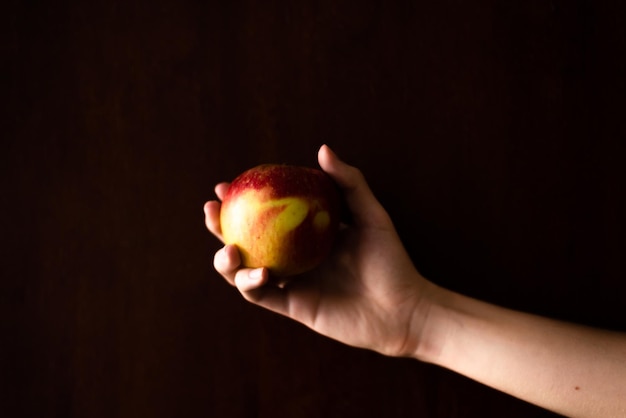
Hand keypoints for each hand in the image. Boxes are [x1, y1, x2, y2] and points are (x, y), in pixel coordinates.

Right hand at [204, 145, 433, 356]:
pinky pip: (262, 296)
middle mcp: (294, 258)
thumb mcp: (372, 215)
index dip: (242, 201)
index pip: (267, 215)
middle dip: (221, 228)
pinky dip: (251, 284)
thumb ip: (349, 182)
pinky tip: (258, 271)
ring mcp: (292, 283)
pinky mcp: (294, 307)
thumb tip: (321, 149)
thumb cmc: (392, 261)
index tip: (226, 185)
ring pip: (245, 271)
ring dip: (227, 261)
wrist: (404, 309)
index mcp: (306, 236)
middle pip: (247, 241)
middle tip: (211, 211)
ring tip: (229, 249)